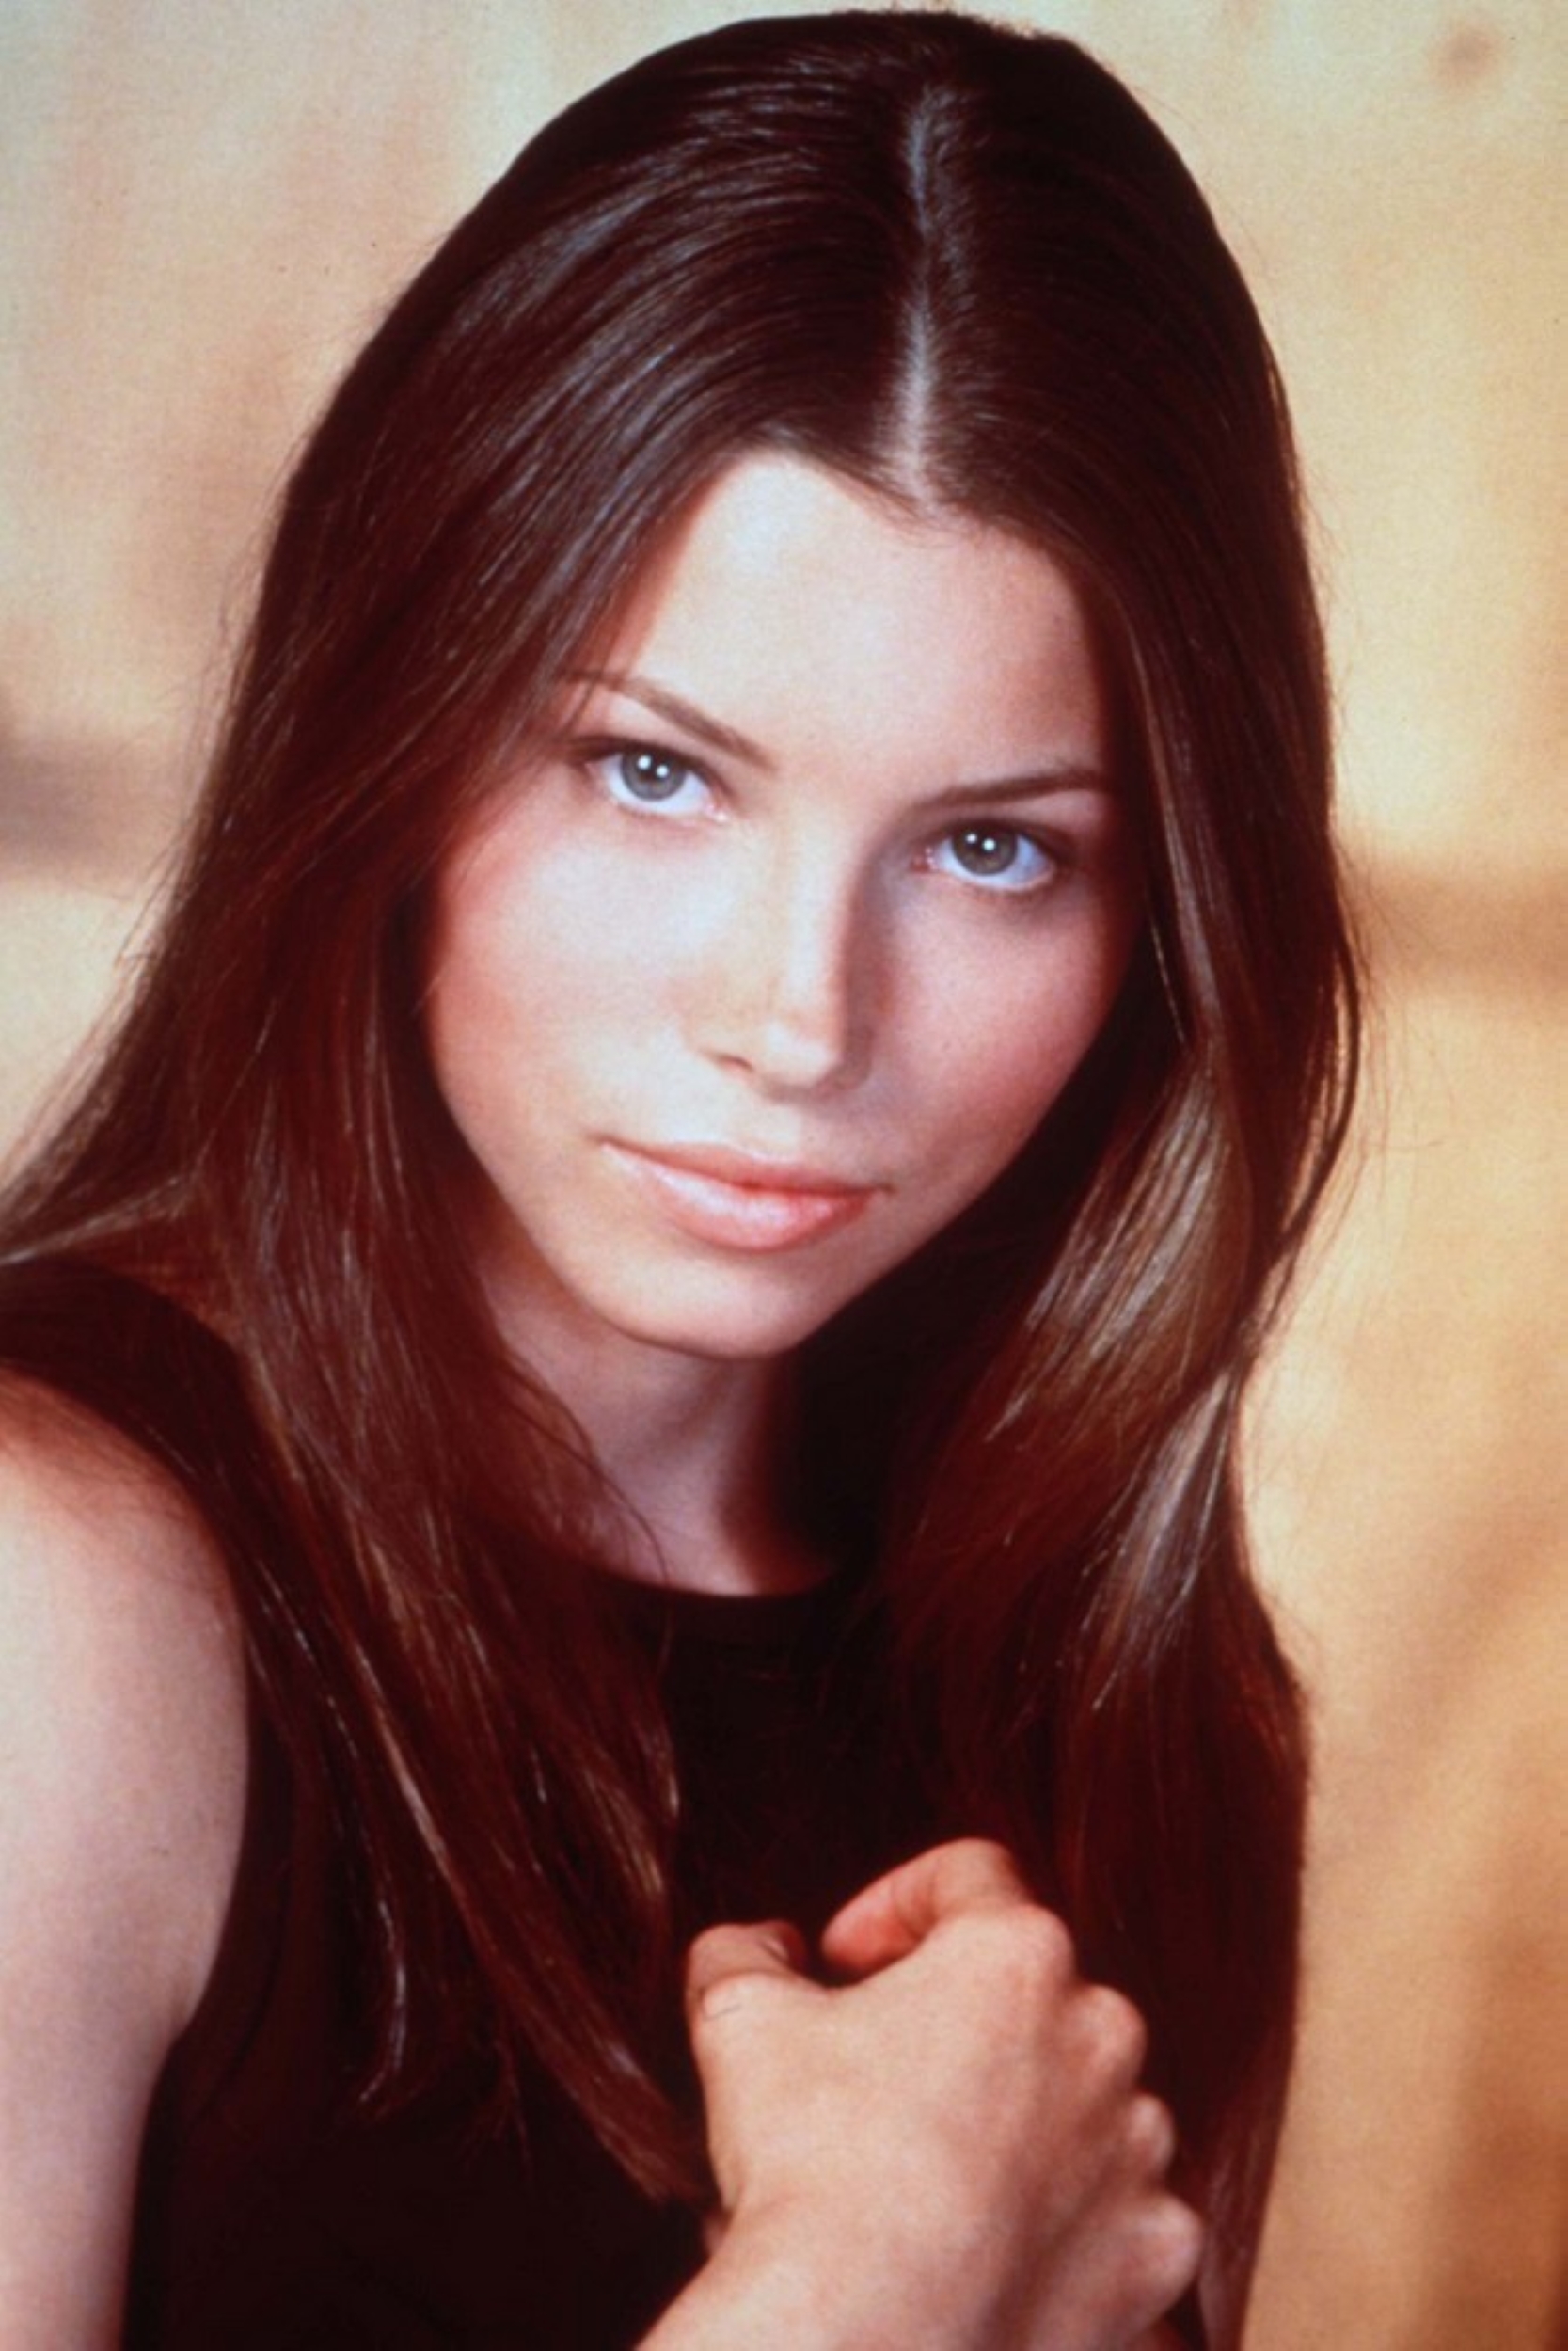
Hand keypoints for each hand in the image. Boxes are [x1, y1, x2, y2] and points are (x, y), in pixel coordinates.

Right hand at [669, 1840, 1201, 2350]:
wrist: (870, 2333)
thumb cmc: (811, 2161)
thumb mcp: (739, 2018)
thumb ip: (747, 1952)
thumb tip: (761, 1949)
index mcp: (1018, 1954)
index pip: (967, 1876)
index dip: (891, 1907)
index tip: (841, 1964)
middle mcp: (1103, 2035)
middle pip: (1029, 1995)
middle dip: (954, 2025)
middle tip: (873, 2079)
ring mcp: (1140, 2150)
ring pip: (1079, 2108)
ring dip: (1014, 2125)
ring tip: (919, 2180)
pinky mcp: (1156, 2254)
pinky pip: (1112, 2220)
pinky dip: (1058, 2230)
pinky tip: (984, 2253)